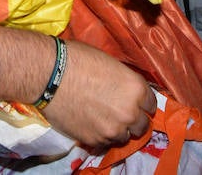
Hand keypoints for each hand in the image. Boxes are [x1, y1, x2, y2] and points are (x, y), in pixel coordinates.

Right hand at [39, 40, 155, 150]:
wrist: (49, 75)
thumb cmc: (78, 59)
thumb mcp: (110, 63)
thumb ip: (124, 81)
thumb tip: (126, 91)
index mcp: (136, 89)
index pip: (151, 104)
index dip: (141, 102)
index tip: (133, 101)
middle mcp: (129, 113)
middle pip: (142, 125)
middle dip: (133, 119)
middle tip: (119, 112)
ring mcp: (112, 130)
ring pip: (124, 137)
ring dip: (118, 129)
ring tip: (104, 119)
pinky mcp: (94, 140)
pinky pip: (105, 143)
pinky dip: (101, 135)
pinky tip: (91, 123)